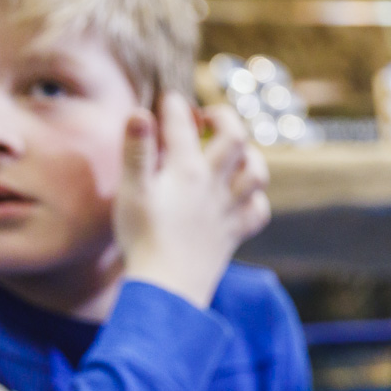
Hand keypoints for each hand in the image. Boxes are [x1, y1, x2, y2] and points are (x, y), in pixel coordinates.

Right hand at [116, 93, 270, 308]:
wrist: (168, 289)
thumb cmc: (142, 239)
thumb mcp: (131, 191)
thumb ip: (136, 151)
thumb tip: (139, 112)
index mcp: (185, 171)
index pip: (182, 123)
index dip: (174, 106)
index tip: (166, 101)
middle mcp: (214, 186)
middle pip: (235, 138)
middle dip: (223, 118)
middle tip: (206, 118)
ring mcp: (229, 210)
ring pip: (257, 172)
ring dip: (249, 155)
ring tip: (233, 152)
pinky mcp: (235, 234)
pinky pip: (259, 210)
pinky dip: (256, 198)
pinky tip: (242, 195)